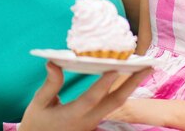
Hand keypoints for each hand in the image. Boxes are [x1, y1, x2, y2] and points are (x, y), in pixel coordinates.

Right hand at [18, 61, 151, 130]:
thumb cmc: (37, 123)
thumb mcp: (38, 104)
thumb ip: (50, 84)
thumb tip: (54, 62)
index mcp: (72, 115)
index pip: (91, 99)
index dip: (103, 84)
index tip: (115, 69)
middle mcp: (88, 120)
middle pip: (115, 102)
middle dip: (132, 84)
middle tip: (147, 66)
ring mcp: (94, 122)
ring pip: (117, 104)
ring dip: (131, 87)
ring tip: (144, 69)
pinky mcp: (95, 122)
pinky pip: (112, 106)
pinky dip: (122, 91)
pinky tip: (129, 79)